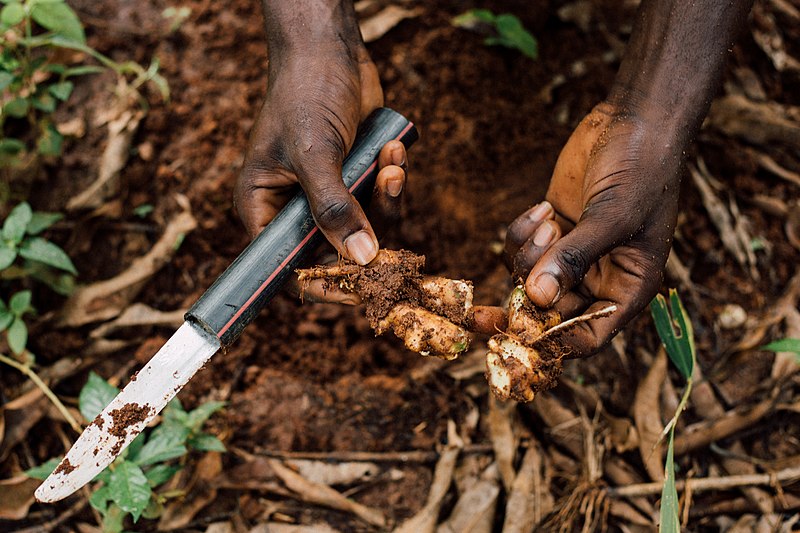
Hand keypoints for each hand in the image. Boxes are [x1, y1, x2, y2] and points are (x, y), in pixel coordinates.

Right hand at [235, 19, 406, 302]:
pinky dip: (393, 180)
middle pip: (336, 253)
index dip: (323, 283)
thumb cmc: (304, 95)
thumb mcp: (314, 154)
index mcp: (264, 209)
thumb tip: (362, 260)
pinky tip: (395, 150)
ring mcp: (330, 195)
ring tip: (391, 164)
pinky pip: (383, 201)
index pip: (289, 266)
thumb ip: (334, 209)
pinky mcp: (359, 181)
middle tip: (389, 210)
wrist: (329, 51)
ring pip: (368, 228)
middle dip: (369, 234)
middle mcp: (297, 209)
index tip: (361, 290)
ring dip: (387, 200)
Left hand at [506, 102, 682, 356]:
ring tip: (549, 222)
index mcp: (627, 288)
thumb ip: (574, 257)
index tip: (515, 337)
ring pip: (529, 280)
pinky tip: (542, 208)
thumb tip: (536, 298)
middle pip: (550, 314)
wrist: (635, 121)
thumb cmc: (642, 170)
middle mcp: (600, 278)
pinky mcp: (553, 230)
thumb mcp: (612, 217)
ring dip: (528, 257)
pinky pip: (522, 250)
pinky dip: (521, 235)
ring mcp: (573, 254)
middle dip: (521, 306)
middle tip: (479, 315)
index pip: (588, 336)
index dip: (552, 342)